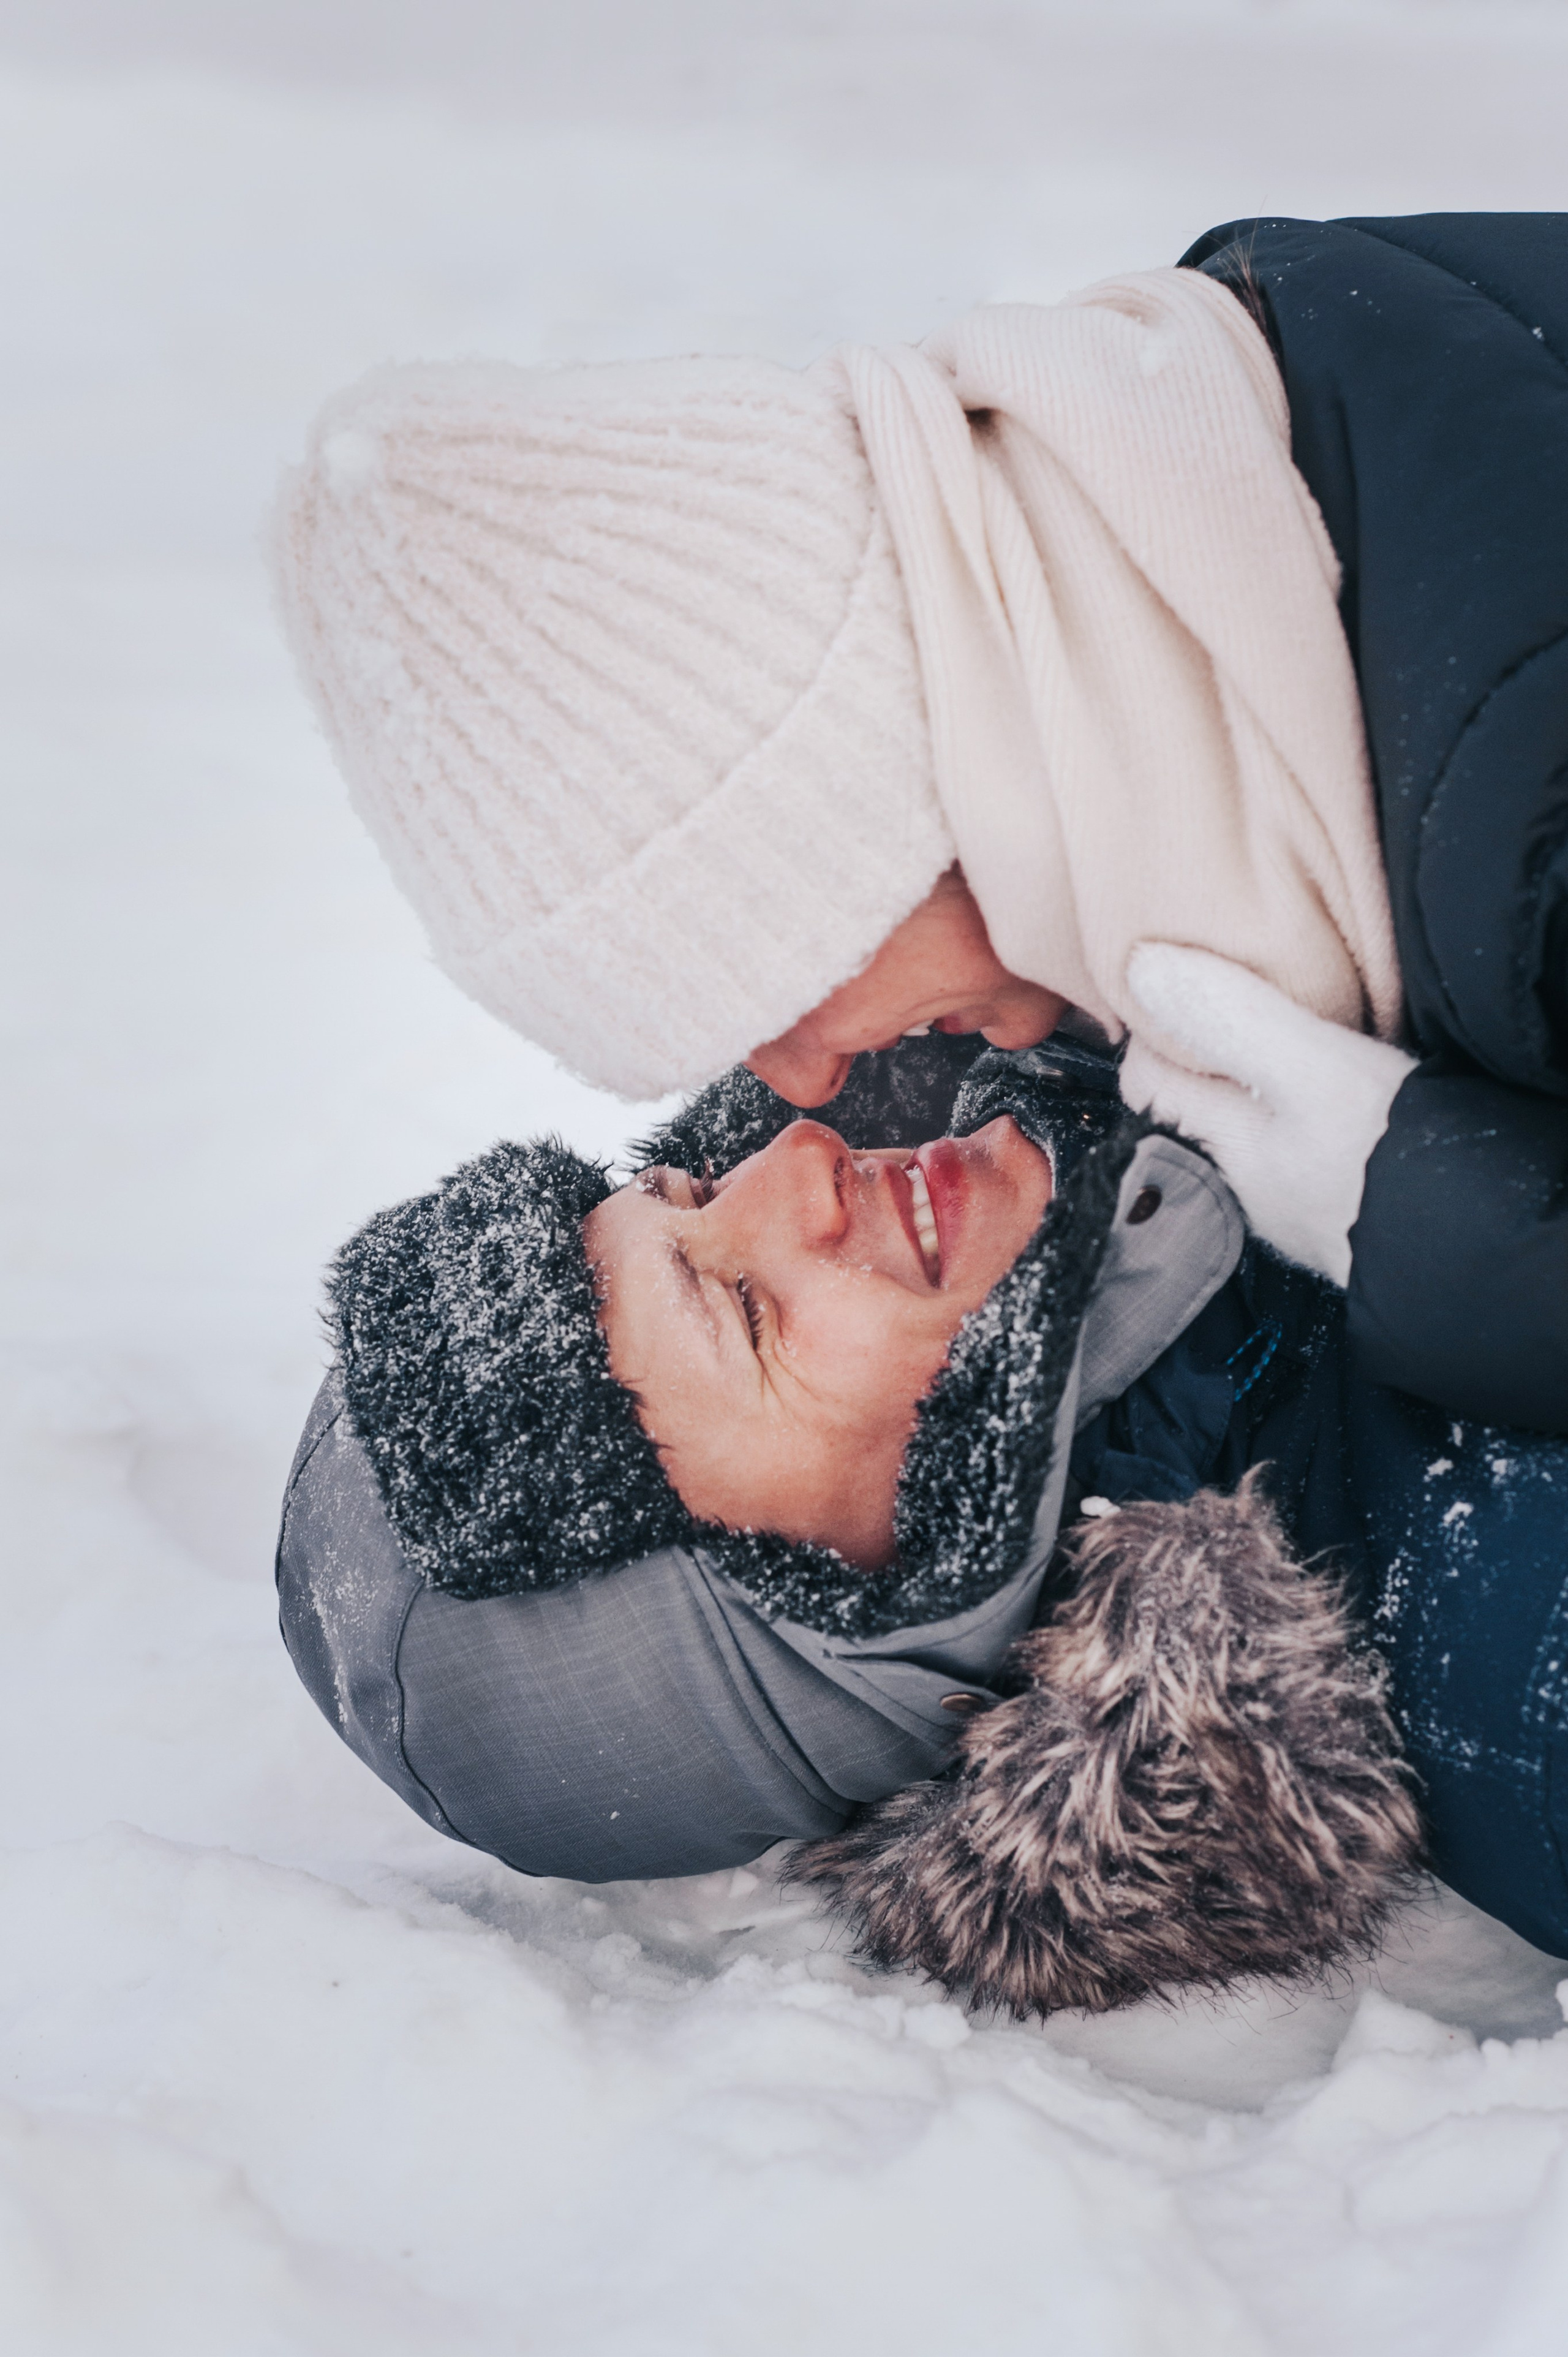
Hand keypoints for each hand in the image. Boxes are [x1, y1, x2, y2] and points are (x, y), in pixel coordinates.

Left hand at [1119, 945, 1414, 1285]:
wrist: (1474, 1252)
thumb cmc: (1389, 1163)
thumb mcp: (1315, 1070)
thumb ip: (1233, 1018)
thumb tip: (1145, 969)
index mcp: (1217, 1147)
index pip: (1145, 1080)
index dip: (1152, 1028)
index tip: (1178, 978)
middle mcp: (1241, 1185)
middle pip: (1191, 1108)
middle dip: (1200, 1055)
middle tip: (1229, 991)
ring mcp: (1291, 1206)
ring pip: (1245, 1133)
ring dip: (1254, 1086)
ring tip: (1282, 1031)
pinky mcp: (1340, 1212)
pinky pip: (1298, 1152)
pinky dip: (1302, 1115)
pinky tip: (1335, 1094)